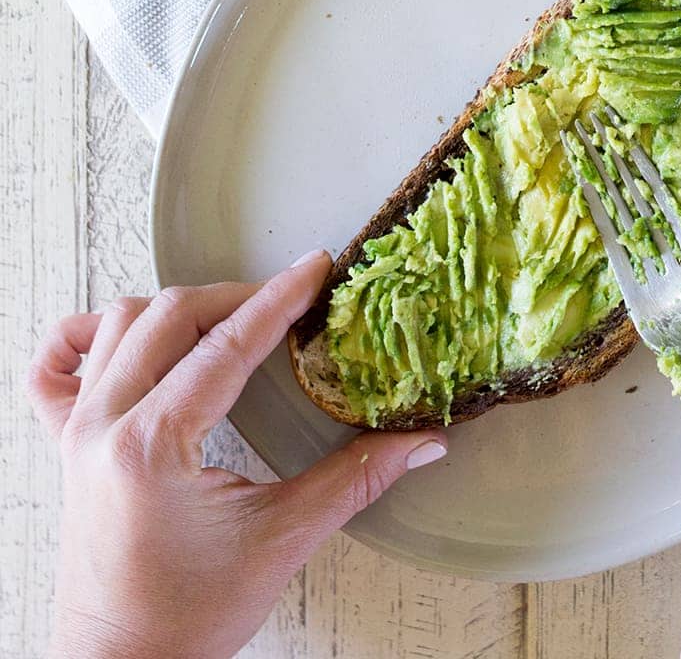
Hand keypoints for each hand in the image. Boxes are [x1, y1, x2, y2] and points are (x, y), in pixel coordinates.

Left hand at [28, 250, 447, 658]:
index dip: (278, 299)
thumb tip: (421, 441)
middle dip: (235, 297)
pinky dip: (85, 337)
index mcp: (153, 444)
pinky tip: (123, 336)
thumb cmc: (190, 618)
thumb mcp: (282, 541)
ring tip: (228, 318)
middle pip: (169, 315)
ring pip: (118, 324)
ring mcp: (75, 432)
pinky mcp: (62, 446)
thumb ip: (354, 479)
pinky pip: (52, 368)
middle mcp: (104, 425)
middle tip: (287, 300)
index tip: (316, 268)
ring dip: (175, 309)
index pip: (226, 344)